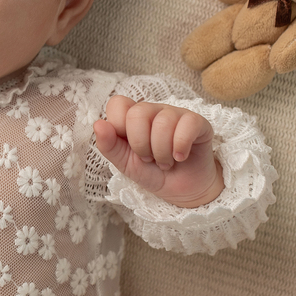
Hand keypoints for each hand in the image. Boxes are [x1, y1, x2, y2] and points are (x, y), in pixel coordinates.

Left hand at [92, 97, 223, 207]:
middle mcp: (154, 111)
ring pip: (164, 121)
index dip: (119, 127)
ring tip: (165, 162)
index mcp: (132, 117)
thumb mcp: (124, 163)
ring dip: (162, 151)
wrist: (182, 192)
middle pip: (139, 112)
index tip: (129, 148)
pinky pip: (188, 124)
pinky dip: (180, 146)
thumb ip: (109, 145)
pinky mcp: (198, 123)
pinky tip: (181, 157)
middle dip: (141, 144)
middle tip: (148, 158)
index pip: (118, 104)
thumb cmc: (152, 172)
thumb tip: (98, 124)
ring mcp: (176, 114)